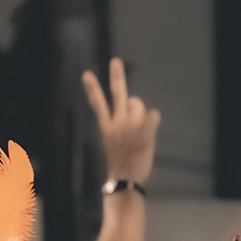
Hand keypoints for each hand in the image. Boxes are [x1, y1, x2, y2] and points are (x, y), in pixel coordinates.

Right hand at [83, 58, 160, 186]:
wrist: (126, 179)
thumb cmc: (121, 162)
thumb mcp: (113, 141)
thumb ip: (119, 125)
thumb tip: (130, 110)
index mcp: (106, 126)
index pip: (98, 103)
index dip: (93, 88)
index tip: (87, 74)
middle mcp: (117, 123)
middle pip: (117, 94)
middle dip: (117, 76)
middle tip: (116, 61)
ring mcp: (131, 126)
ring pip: (138, 104)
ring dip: (141, 112)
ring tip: (140, 128)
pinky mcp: (145, 133)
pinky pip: (153, 116)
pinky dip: (153, 118)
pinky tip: (153, 123)